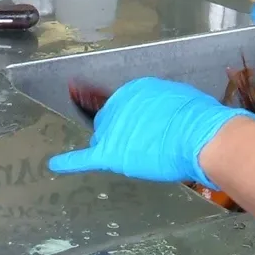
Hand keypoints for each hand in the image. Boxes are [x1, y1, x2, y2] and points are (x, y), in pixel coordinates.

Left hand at [48, 78, 254, 187]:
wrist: (200, 136)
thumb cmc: (198, 118)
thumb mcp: (178, 98)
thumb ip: (161, 105)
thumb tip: (161, 115)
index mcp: (133, 89)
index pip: (125, 108)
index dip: (137, 121)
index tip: (149, 127)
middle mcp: (117, 105)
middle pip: (109, 123)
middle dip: (123, 133)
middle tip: (148, 144)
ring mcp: (112, 129)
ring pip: (105, 141)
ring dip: (118, 148)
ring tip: (143, 155)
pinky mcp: (111, 153)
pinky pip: (85, 158)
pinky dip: (69, 162)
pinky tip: (55, 164)